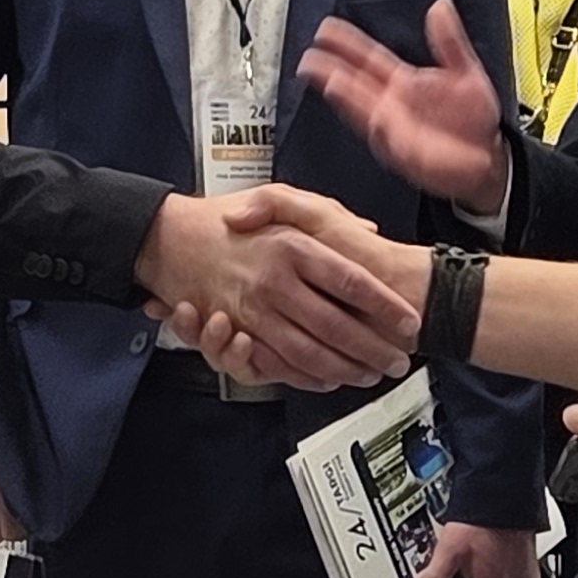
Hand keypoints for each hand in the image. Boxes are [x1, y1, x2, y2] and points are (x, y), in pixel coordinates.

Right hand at [138, 187, 420, 389]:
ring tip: (372, 374)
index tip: (409, 322)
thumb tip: (368, 230)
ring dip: (346, 369)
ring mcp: (254, 310)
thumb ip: (327, 212)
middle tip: (400, 360)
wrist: (168, 236)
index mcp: (293, 245)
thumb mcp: (279, 197)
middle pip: (337, 325)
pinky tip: (330, 379)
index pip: (351, 281)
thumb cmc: (227, 216)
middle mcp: (275, 280)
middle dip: (374, 348)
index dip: (384, 306)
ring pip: (310, 352)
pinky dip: (307, 377)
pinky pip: (277, 364)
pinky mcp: (235, 331)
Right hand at [298, 0, 508, 218]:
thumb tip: (441, 8)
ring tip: (327, 79)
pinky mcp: (400, 149)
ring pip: (359, 107)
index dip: (346, 42)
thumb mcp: (467, 72)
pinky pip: (380, 134)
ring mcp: (392, 126)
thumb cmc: (474, 120)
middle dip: (329, 68)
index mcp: (403, 81)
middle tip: (310, 55)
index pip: (367, 57)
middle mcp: (391, 102)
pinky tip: (365, 113)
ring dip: (343, 95)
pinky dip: (370, 123)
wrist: (488, 158)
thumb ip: (450, 41)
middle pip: (353, 81)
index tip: (327, 28)